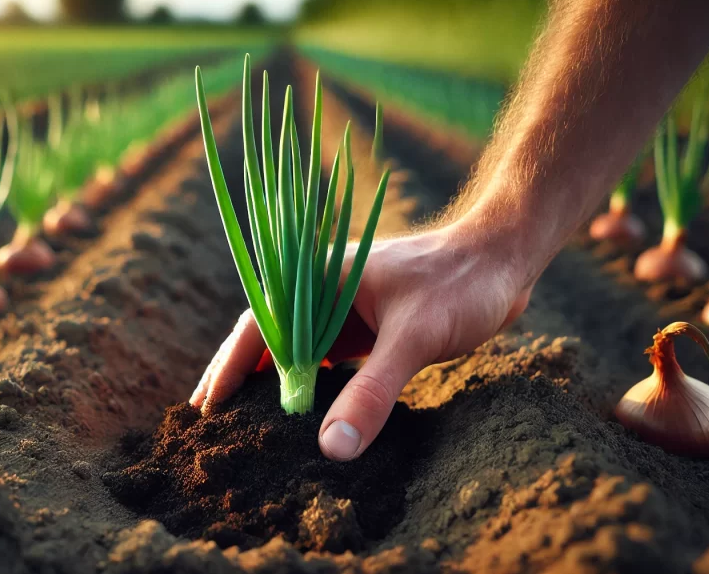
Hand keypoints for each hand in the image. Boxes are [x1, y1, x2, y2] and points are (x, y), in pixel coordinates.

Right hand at [190, 219, 531, 460]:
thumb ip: (372, 393)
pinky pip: (327, 358)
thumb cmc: (459, 284)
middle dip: (238, 378)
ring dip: (272, 384)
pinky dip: (310, 384)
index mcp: (319, 277)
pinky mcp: (367, 326)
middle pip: (269, 339)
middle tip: (208, 424)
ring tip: (243, 424)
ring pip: (296, 351)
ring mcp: (345, 309)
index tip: (204, 409)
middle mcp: (324, 291)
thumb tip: (332, 449)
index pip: (259, 325)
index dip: (227, 367)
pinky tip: (301, 414)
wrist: (504, 259)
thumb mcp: (413, 338)